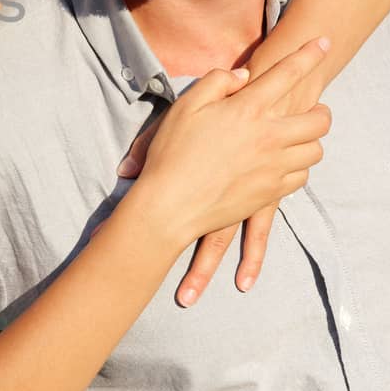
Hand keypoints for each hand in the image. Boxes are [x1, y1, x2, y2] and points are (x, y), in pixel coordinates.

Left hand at [119, 121, 277, 304]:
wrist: (284, 93)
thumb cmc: (225, 103)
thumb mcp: (190, 108)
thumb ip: (158, 137)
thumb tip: (125, 171)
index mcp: (190, 162)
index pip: (155, 194)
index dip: (133, 218)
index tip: (106, 241)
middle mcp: (215, 183)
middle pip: (182, 225)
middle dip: (158, 254)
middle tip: (135, 279)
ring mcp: (243, 193)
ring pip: (219, 238)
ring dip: (201, 269)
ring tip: (186, 297)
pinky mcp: (269, 196)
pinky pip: (259, 232)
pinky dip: (252, 258)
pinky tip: (243, 284)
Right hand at [124, 39, 332, 275]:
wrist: (171, 205)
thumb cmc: (173, 152)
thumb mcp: (185, 106)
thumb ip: (217, 82)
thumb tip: (244, 75)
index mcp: (248, 109)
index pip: (288, 73)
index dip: (309, 54)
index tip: (323, 42)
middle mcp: (270, 136)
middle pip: (320, 119)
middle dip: (321, 110)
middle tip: (312, 109)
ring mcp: (274, 167)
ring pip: (315, 149)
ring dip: (310, 140)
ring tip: (296, 139)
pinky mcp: (272, 192)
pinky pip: (302, 176)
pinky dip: (298, 167)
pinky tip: (282, 165)